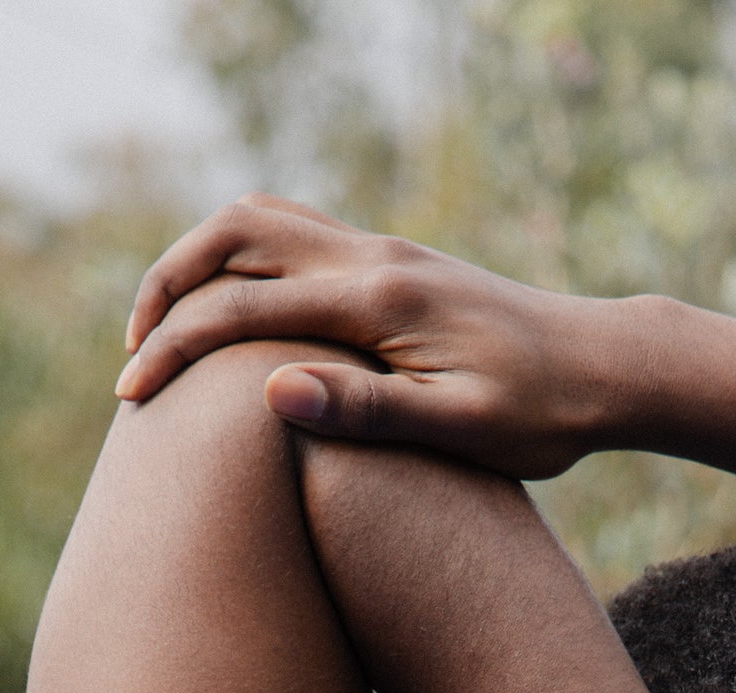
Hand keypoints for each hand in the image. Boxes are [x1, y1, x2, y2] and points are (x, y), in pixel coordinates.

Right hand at [118, 195, 622, 477]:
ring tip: (168, 332)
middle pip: (232, 236)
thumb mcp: (456, 428)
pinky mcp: (392, 263)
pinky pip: (295, 235)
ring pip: (260, 221)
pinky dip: (242, 260)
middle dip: (166, 288)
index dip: (175, 351)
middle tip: (134, 356)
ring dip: (199, 263)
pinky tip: (236, 316)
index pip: (243, 311)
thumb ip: (363, 411)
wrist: (605, 368)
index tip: (130, 400)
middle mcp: (372, 258)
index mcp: (378, 299)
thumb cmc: (540, 416)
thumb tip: (269, 394)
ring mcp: (381, 252)